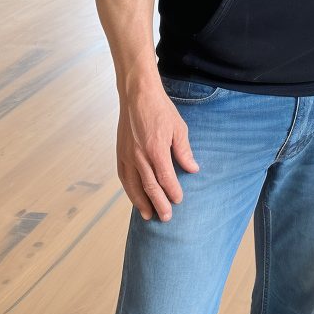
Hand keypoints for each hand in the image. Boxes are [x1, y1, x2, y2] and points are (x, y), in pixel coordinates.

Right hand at [116, 80, 199, 221]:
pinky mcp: (120, 153)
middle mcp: (139, 155)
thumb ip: (184, 151)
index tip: (178, 200)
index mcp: (155, 149)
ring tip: (148, 215)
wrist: (137, 95)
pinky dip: (129, 190)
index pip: (165, 178)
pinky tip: (135, 197)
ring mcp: (127, 155)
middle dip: (158, 204)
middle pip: (149, 186)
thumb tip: (192, 169)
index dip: (172, 191)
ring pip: (133, 185)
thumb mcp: (179, 128)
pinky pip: (124, 177)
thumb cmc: (160, 109)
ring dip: (141, 202)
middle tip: (165, 217)